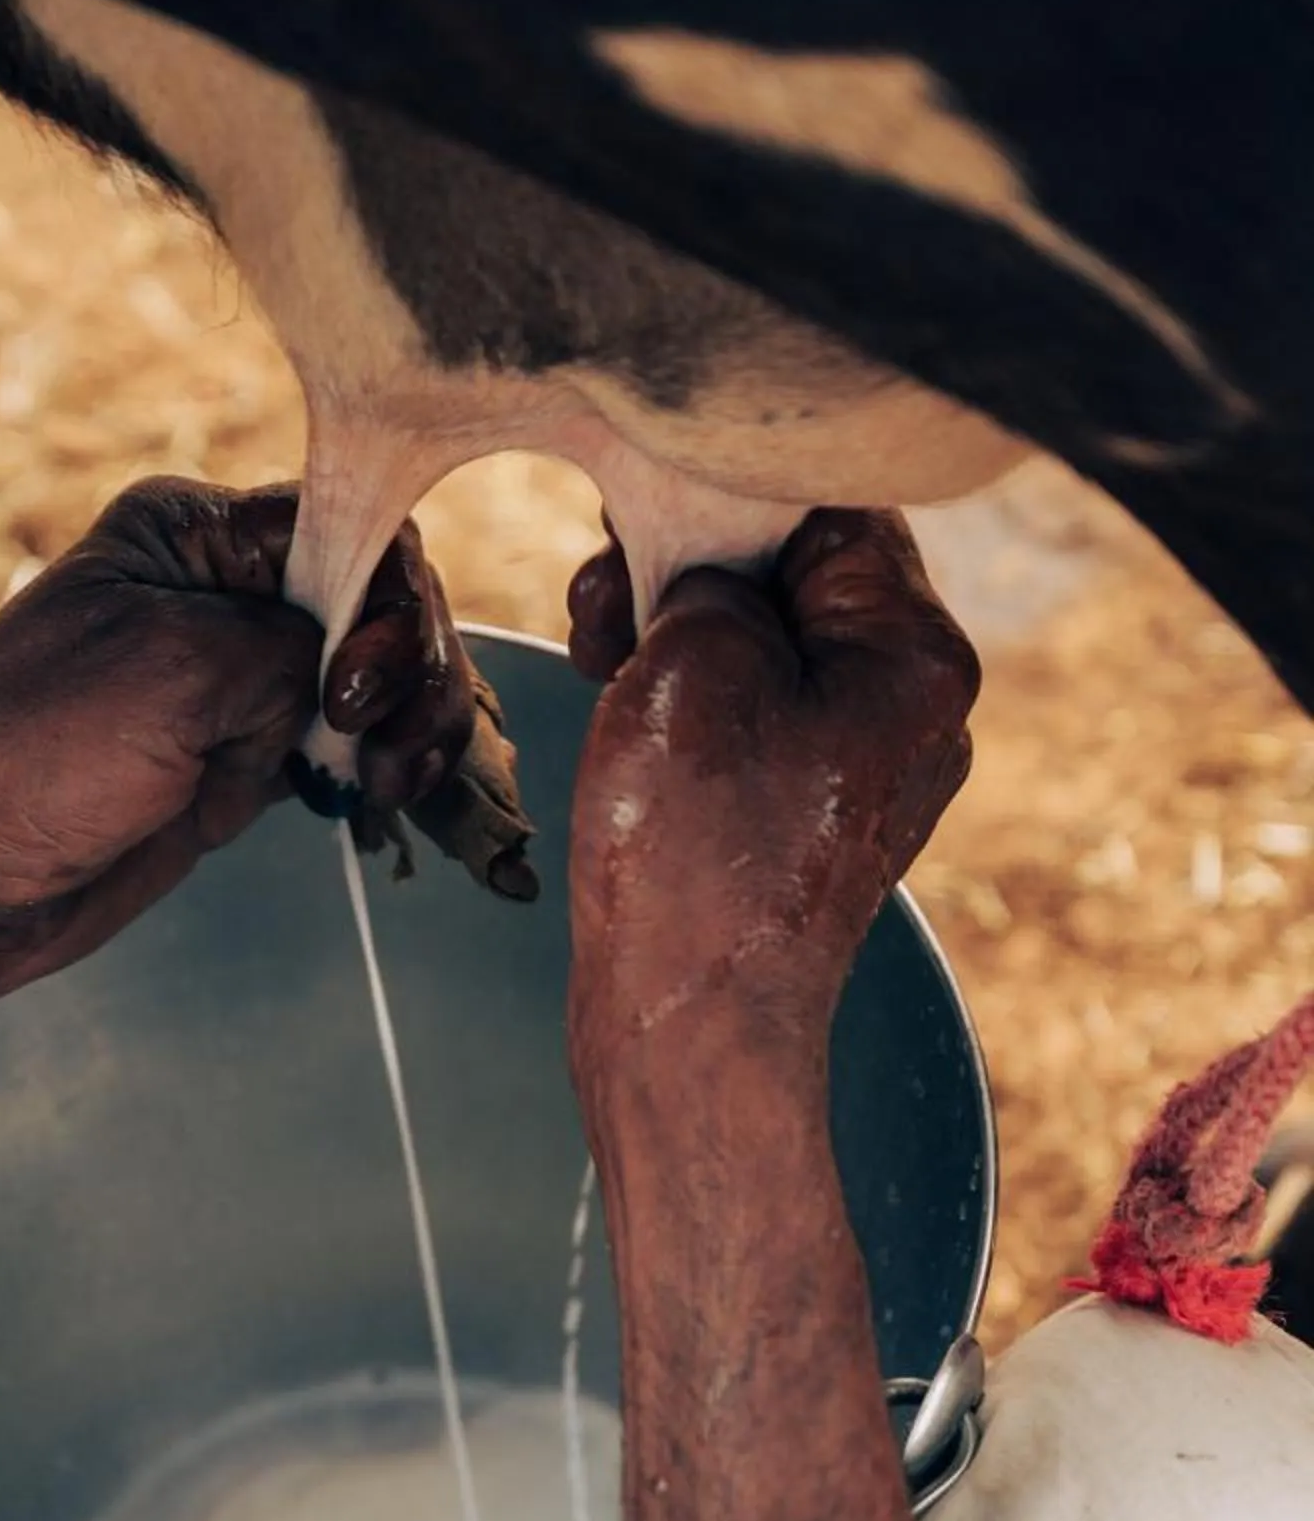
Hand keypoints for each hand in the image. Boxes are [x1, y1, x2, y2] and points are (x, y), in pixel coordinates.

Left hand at [0, 476, 473, 986]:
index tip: (360, 682)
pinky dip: (384, 772)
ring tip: (389, 785)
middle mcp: (220, 598)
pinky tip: (385, 799)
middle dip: (411, 672)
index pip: (349, 528)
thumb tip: (357, 669)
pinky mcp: (237, 767)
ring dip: (413, 729)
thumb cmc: (26, 755)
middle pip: (380, 607)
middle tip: (381, 746)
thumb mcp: (176, 667)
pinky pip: (345, 752)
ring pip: (377, 684)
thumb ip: (293, 645)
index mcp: (190, 534)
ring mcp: (233, 689)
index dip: (386, 600)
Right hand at [567, 508, 978, 1104]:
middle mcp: (915, 706)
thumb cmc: (696, 853)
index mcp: (919, 656)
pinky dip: (689, 697)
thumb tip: (711, 572)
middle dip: (692, 571)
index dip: (726, 500)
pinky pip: (755, 712)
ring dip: (676, 634)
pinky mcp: (812, 809)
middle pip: (802, 575)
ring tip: (601, 663)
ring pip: (769, 642)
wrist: (689, 1020)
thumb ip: (713, 574)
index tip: (641, 524)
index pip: (835, 509)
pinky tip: (627, 710)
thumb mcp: (693, 656)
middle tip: (606, 605)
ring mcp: (866, 763)